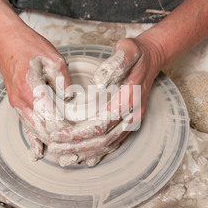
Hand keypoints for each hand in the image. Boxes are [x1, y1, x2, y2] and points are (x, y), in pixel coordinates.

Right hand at [0, 23, 71, 160]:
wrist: (6, 39)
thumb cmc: (29, 45)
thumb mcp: (54, 59)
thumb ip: (64, 82)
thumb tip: (72, 100)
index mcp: (32, 90)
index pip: (52, 121)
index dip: (67, 132)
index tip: (81, 137)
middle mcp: (21, 101)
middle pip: (43, 131)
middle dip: (61, 142)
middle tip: (78, 150)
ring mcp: (17, 104)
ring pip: (34, 131)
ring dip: (50, 142)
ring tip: (66, 154)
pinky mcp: (17, 104)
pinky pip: (26, 125)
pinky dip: (34, 139)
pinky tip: (38, 152)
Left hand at [49, 36, 165, 166]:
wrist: (153, 58)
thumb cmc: (136, 54)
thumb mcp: (128, 49)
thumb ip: (116, 63)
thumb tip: (99, 82)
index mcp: (128, 99)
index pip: (100, 124)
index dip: (78, 133)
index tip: (58, 134)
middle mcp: (132, 115)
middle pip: (102, 140)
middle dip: (76, 147)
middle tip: (54, 148)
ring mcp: (132, 121)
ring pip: (108, 145)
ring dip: (84, 153)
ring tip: (63, 157)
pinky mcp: (130, 123)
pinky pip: (114, 143)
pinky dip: (98, 153)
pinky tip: (84, 159)